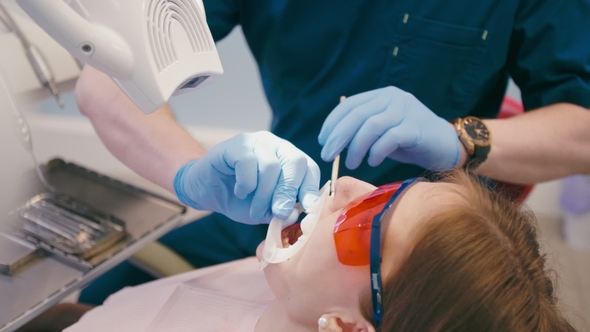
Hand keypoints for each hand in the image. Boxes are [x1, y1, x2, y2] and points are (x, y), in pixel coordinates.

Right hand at [174, 131, 320, 223]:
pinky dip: (246, 183)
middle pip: (295, 162)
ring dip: (264, 194)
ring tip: (254, 211)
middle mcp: (277, 146)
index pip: (310, 169)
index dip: (311, 189)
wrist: (207, 192)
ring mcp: (257, 142)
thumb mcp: (265, 211)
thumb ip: (281, 212)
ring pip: (271, 166)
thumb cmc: (241, 200)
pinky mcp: (236, 144)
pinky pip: (248, 162)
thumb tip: (295, 214)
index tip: (308, 209)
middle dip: (288, 192)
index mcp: (290, 161)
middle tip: (279, 212)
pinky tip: (240, 191)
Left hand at [318, 86, 460, 170]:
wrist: (447, 146)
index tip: (322, 140)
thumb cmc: (410, 141)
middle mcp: (393, 98)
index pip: (350, 105)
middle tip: (328, 155)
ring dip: (356, 147)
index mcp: (383, 96)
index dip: (333, 122)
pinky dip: (376, 152)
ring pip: (371, 126)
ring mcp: (406, 111)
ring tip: (351, 163)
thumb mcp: (383, 131)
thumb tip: (333, 141)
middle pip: (357, 115)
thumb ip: (362, 129)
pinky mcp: (416, 128)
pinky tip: (372, 162)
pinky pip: (389, 139)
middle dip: (338, 136)